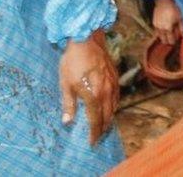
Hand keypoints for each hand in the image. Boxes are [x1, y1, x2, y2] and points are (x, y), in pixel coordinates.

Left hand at [59, 30, 118, 145]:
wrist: (87, 40)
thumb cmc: (73, 61)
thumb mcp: (65, 83)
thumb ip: (68, 104)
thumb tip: (67, 122)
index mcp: (93, 95)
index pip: (96, 120)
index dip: (94, 133)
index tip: (92, 142)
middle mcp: (106, 92)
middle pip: (107, 116)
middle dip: (103, 128)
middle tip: (98, 137)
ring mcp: (113, 84)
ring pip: (114, 106)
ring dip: (109, 118)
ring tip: (103, 125)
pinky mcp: (115, 77)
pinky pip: (116, 96)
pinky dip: (113, 106)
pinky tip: (109, 107)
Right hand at [152, 0, 182, 45]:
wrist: (164, 1)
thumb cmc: (174, 9)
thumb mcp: (180, 18)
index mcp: (168, 29)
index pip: (170, 41)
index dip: (174, 42)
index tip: (177, 40)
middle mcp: (161, 29)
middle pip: (164, 41)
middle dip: (169, 41)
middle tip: (173, 38)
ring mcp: (156, 26)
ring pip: (159, 37)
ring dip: (164, 37)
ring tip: (169, 34)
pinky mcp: (154, 23)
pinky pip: (156, 32)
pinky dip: (160, 33)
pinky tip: (165, 29)